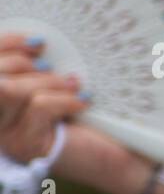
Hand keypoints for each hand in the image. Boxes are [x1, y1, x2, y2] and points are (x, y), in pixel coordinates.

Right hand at [0, 33, 151, 193]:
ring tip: (74, 87)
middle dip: (25, 64)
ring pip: (11, 90)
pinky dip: (66, 99)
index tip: (37, 41)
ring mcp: (6, 136)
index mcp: (1, 102)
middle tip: (55, 69)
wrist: (120, 153)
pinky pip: (38, 107)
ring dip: (49, 83)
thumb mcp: (58, 85)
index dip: (6, 46)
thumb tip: (34, 41)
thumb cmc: (90, 117)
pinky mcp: (26, 145)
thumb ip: (37, 67)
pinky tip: (83, 103)